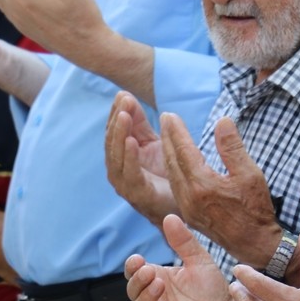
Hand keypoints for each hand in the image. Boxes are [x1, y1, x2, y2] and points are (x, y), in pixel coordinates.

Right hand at [105, 91, 175, 225]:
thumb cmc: (168, 173)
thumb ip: (140, 123)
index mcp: (122, 157)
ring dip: (119, 135)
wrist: (187, 205)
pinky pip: (131, 175)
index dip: (116, 113)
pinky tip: (132, 141)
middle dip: (117, 121)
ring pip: (116, 158)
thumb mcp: (154, 142)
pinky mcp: (138, 195)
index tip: (122, 95)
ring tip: (125, 116)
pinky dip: (129, 157)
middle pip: (112, 143)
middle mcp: (120, 171)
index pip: (114, 132)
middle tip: (124, 101)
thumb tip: (125, 96)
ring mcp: (126, 185)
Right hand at [125, 214, 243, 300]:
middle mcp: (156, 297)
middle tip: (150, 271)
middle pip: (133, 290)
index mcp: (158, 277)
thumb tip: (169, 217)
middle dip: (137, 280)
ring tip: (159, 285)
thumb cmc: (213, 286)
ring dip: (145, 297)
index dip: (132, 266)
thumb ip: (184, 241)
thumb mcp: (199, 259)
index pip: (135, 271)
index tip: (138, 259)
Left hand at [163, 112, 282, 269]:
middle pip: (172, 161)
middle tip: (164, 118)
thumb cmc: (255, 208)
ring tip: (167, 135)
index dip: (176, 131)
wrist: (255, 244)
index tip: (170, 115)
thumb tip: (222, 121)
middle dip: (167, 138)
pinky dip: (173, 169)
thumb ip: (232, 147)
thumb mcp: (250, 174)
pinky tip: (175, 161)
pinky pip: (175, 186)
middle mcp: (189, 197)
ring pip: (171, 175)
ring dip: (168, 153)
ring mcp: (187, 207)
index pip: (184, 151)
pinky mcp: (189, 214)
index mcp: (202, 185)